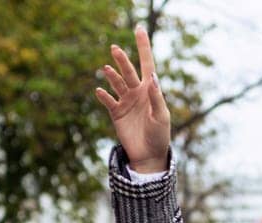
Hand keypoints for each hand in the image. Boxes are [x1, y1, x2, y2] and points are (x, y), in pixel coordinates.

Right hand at [95, 25, 171, 172]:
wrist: (148, 155)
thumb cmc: (160, 135)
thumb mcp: (161, 116)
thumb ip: (157, 97)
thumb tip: (153, 77)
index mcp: (151, 90)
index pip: (147, 63)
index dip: (143, 46)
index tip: (138, 28)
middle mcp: (137, 92)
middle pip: (129, 71)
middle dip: (122, 60)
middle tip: (115, 49)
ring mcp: (126, 101)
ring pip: (117, 83)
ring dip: (111, 75)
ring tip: (106, 68)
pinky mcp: (116, 113)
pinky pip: (108, 101)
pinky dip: (103, 95)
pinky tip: (99, 91)